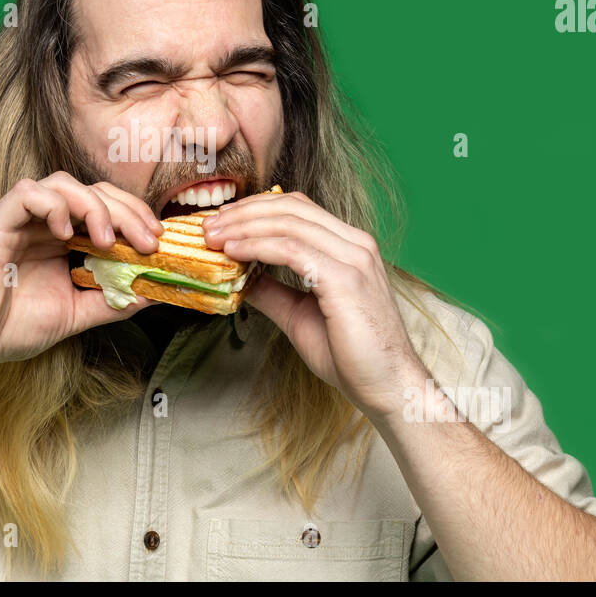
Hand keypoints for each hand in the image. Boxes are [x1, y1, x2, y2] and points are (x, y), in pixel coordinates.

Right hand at [0, 172, 163, 375]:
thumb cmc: (13, 328)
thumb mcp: (77, 314)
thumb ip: (113, 300)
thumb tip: (155, 291)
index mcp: (63, 238)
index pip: (106, 206)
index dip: (135, 215)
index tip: (158, 240)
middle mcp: (43, 222)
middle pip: (92, 190)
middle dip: (126, 210)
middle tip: (147, 240)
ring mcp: (19, 220)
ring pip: (62, 182)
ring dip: (94, 205)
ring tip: (106, 240)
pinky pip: (26, 194)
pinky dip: (53, 205)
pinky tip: (67, 233)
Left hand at [201, 190, 425, 414]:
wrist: (388, 388)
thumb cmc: (352, 356)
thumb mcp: (300, 315)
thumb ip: (273, 291)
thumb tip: (240, 277)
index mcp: (349, 247)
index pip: (297, 208)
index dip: (254, 209)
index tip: (220, 223)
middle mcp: (355, 244)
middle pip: (290, 207)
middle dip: (242, 213)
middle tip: (207, 227)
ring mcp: (354, 258)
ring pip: (288, 223)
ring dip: (242, 227)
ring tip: (212, 238)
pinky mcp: (346, 279)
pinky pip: (292, 250)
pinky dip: (257, 246)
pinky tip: (233, 253)